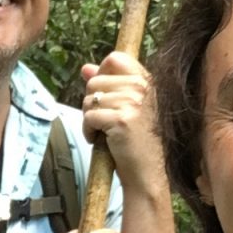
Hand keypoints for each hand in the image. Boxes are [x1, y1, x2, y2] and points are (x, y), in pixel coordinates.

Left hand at [82, 52, 165, 190]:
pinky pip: (89, 116)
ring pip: (89, 99)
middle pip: (95, 81)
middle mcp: (142, 88)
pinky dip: (88, 131)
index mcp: (147, 82)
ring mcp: (133, 102)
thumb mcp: (127, 109)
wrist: (147, 174)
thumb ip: (109, 85)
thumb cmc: (137, 143)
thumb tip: (85, 68)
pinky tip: (100, 141)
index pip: (116, 58)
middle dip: (92, 103)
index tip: (104, 95)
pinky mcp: (121, 120)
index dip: (101, 73)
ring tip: (103, 133)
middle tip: (104, 122)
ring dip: (89, 119)